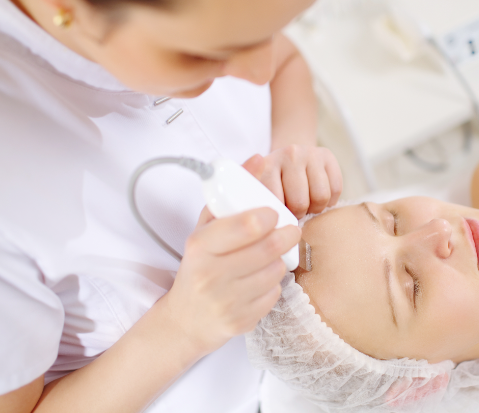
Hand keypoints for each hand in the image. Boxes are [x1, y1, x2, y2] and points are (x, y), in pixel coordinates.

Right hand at [163, 159, 299, 354]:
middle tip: (291, 228)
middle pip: (268, 249)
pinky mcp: (242, 322)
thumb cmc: (200, 263)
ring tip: (271, 255)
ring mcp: (226, 302)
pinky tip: (260, 280)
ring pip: (275, 271)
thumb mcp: (207, 226)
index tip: (273, 213)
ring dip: (279, 260)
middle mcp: (211, 276)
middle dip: (286, 235)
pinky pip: (274, 294)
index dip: (267, 216)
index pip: (245, 226)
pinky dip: (273, 284)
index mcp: (200, 246)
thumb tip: (258, 158)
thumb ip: (232, 190)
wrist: (186, 318)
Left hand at [258, 145, 342, 217]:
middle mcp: (289, 155)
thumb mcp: (263, 189)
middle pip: (300, 203)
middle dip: (300, 214)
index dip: (282, 215)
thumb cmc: (276, 181)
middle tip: (297, 211)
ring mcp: (310, 153)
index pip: (277, 202)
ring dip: (316, 208)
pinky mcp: (327, 155)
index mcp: (268, 165)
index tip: (282, 214)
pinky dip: (330, 200)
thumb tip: (276, 226)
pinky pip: (336, 189)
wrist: (290, 156)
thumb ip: (265, 202)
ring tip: (309, 205)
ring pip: (321, 196)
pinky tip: (320, 197)